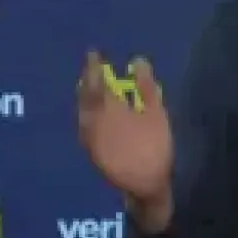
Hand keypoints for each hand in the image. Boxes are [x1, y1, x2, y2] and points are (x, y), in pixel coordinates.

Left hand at [78, 51, 172, 202]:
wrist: (144, 184)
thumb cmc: (154, 146)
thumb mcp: (156, 113)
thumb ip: (145, 86)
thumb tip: (137, 60)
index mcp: (108, 108)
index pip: (97, 81)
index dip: (95, 66)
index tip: (93, 53)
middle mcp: (92, 121)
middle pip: (85, 96)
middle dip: (87, 80)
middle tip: (89, 68)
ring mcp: (89, 137)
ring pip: (82, 110)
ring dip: (83, 96)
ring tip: (87, 85)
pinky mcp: (91, 150)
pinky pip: (83, 123)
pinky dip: (85, 112)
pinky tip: (89, 112)